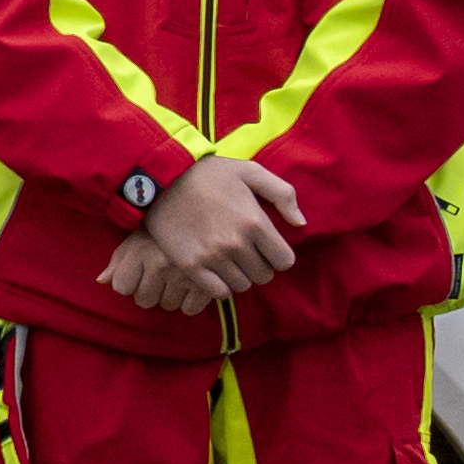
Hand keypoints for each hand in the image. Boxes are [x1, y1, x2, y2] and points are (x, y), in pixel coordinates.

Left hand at [97, 231, 209, 317]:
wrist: (205, 215)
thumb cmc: (166, 231)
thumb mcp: (138, 238)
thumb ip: (118, 261)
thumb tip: (101, 281)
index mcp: (140, 251)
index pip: (121, 287)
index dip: (129, 282)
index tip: (140, 272)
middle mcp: (159, 264)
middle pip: (144, 300)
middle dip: (150, 291)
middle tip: (161, 275)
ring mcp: (184, 275)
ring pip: (167, 305)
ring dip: (171, 296)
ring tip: (178, 276)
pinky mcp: (206, 284)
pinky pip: (189, 309)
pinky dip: (190, 301)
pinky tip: (192, 284)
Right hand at [131, 156, 303, 303]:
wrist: (163, 178)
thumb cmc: (209, 173)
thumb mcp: (251, 171)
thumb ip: (283, 194)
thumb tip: (300, 223)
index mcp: (254, 222)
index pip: (284, 261)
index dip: (278, 256)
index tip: (267, 248)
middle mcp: (236, 244)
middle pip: (263, 276)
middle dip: (259, 265)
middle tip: (247, 253)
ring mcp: (212, 257)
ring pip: (242, 285)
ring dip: (240, 275)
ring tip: (230, 260)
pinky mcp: (190, 265)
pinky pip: (218, 292)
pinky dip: (221, 285)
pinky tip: (216, 270)